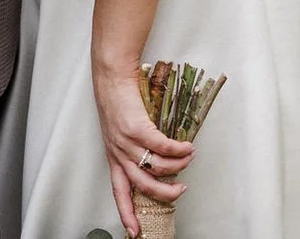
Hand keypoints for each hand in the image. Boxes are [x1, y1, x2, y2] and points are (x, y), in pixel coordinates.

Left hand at [93, 47, 192, 236]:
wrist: (111, 75)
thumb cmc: (117, 100)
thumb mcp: (120, 130)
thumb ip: (135, 148)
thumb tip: (161, 163)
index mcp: (113, 156)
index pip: (119, 192)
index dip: (127, 214)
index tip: (135, 232)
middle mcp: (118, 152)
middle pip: (143, 186)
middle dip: (166, 194)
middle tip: (180, 191)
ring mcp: (126, 140)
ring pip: (157, 167)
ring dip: (178, 166)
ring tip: (188, 159)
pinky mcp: (136, 127)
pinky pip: (163, 146)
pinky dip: (178, 150)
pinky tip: (187, 147)